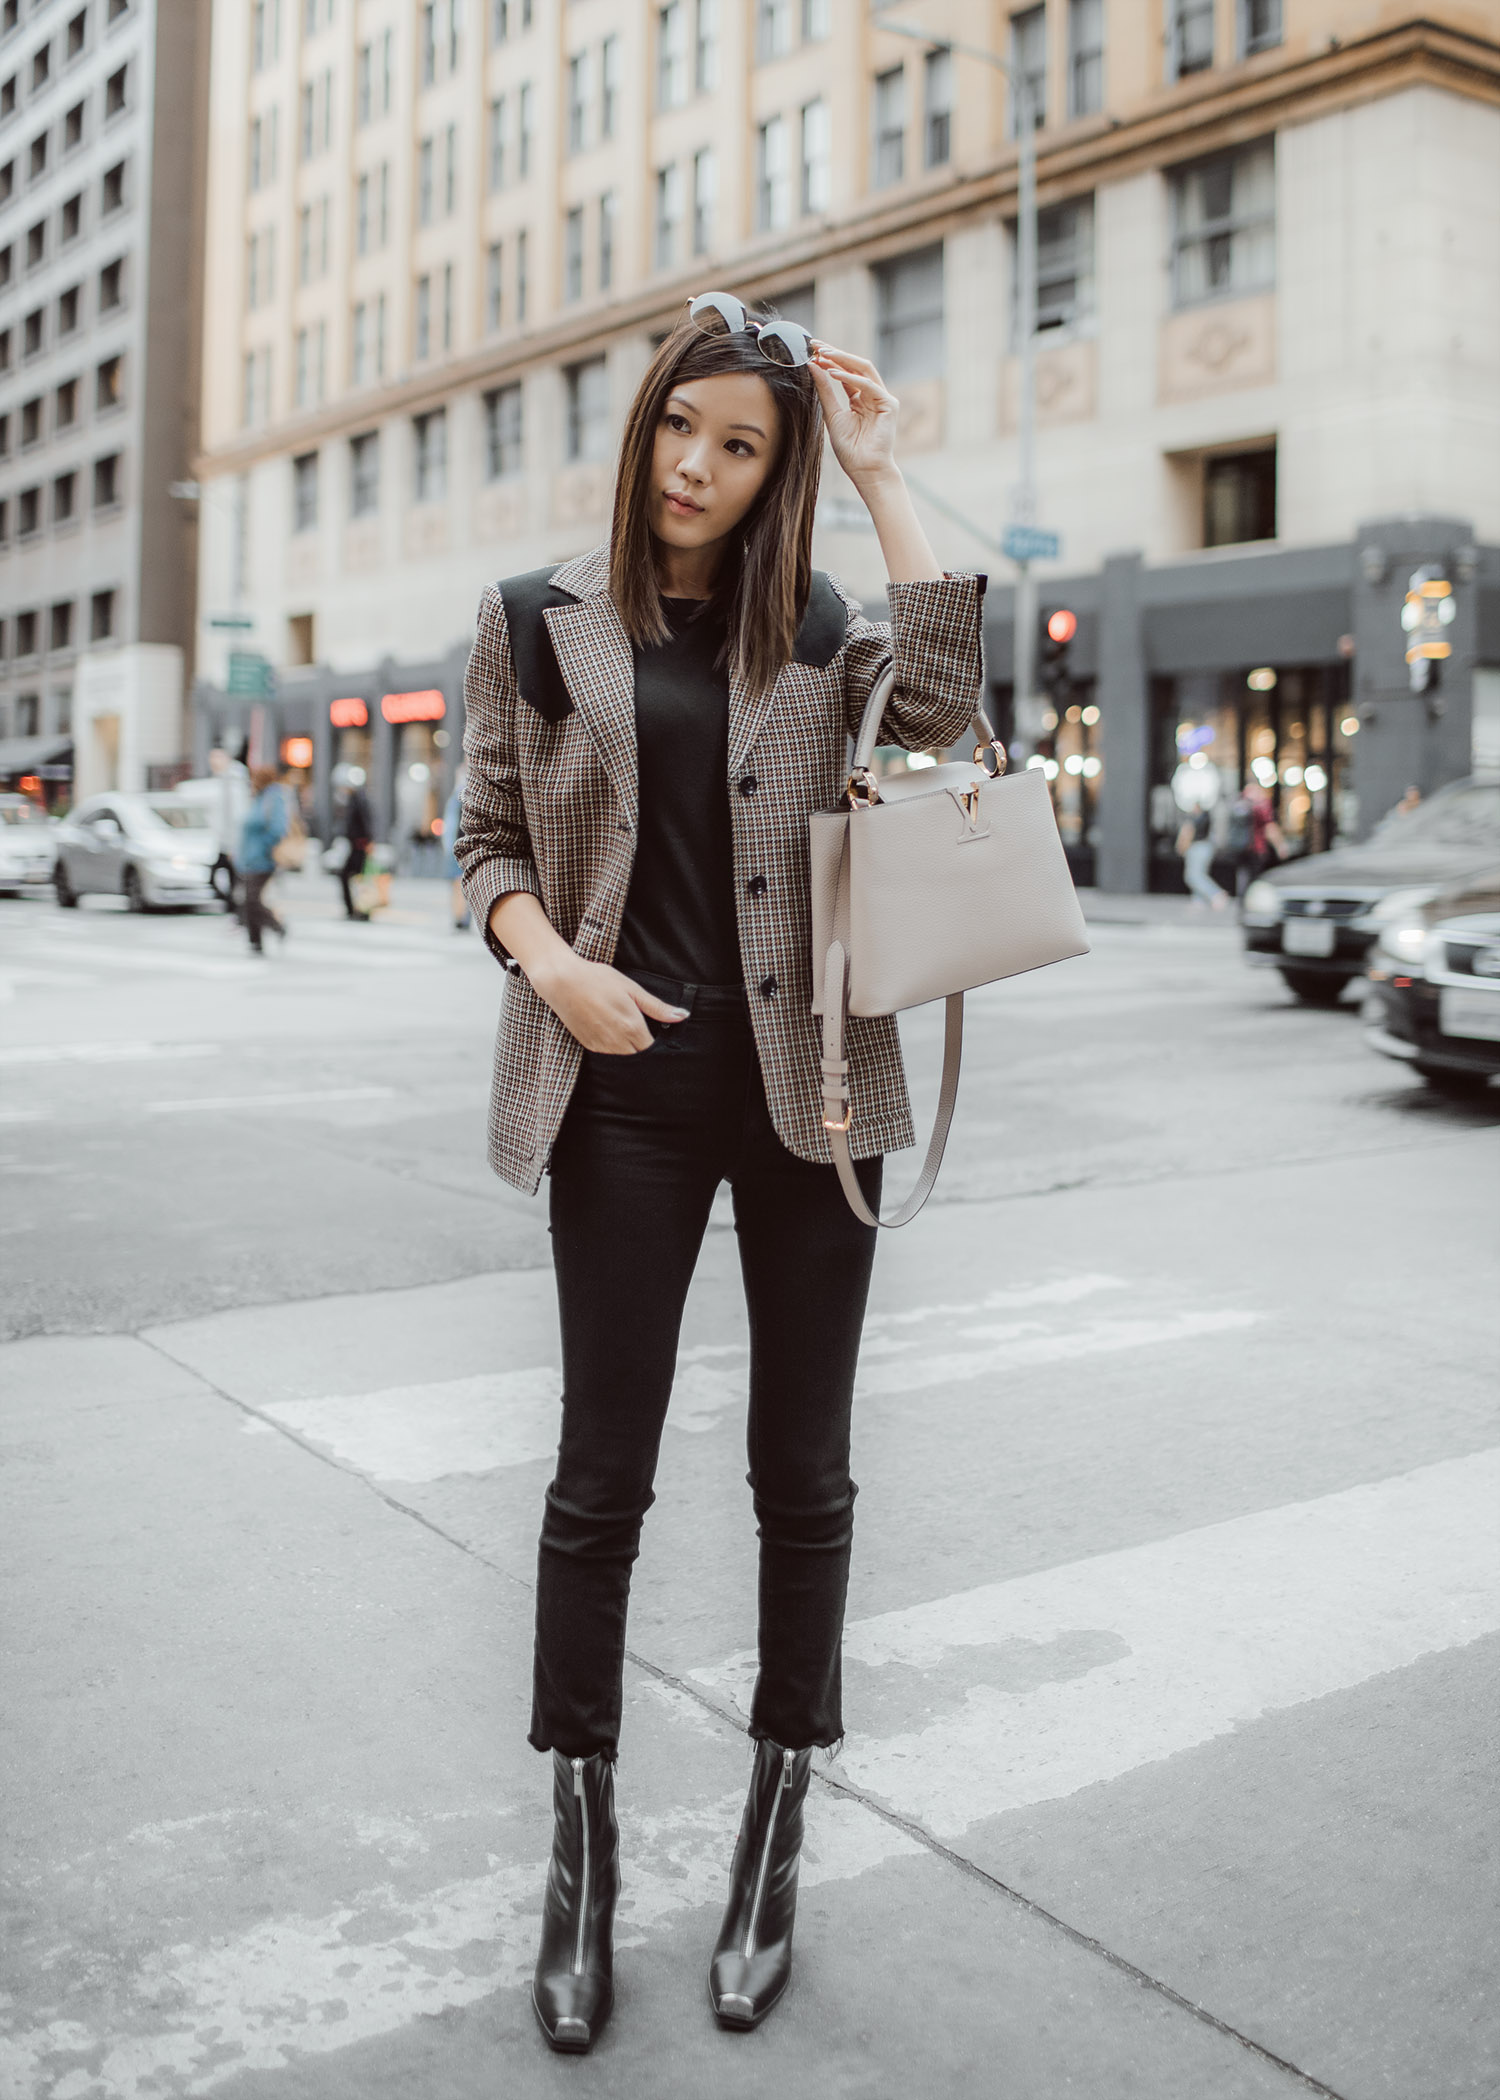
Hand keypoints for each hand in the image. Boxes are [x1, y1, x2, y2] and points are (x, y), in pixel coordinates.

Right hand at [534, 953, 687, 1054]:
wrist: (562, 981)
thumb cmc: (598, 980)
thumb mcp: (632, 989)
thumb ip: (657, 1007)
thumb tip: (682, 1016)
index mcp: (631, 1027)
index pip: (652, 1050)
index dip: (658, 1044)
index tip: (657, 1032)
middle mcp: (617, 1042)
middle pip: (639, 1056)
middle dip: (643, 1047)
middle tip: (642, 1029)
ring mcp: (601, 1046)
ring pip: (623, 1058)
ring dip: (628, 1049)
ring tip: (624, 1027)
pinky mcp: (588, 1046)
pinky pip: (608, 1054)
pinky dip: (613, 1048)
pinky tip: (610, 1029)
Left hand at [808, 345, 900, 490]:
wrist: (865, 470)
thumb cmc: (850, 449)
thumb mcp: (832, 415)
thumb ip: (825, 391)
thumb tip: (813, 366)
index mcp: (860, 398)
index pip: (845, 372)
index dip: (829, 360)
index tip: (811, 350)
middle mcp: (872, 395)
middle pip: (855, 365)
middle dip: (835, 353)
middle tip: (816, 344)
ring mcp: (882, 398)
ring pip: (863, 369)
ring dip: (842, 359)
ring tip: (823, 354)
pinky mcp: (889, 405)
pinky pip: (868, 385)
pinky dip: (850, 378)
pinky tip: (833, 373)